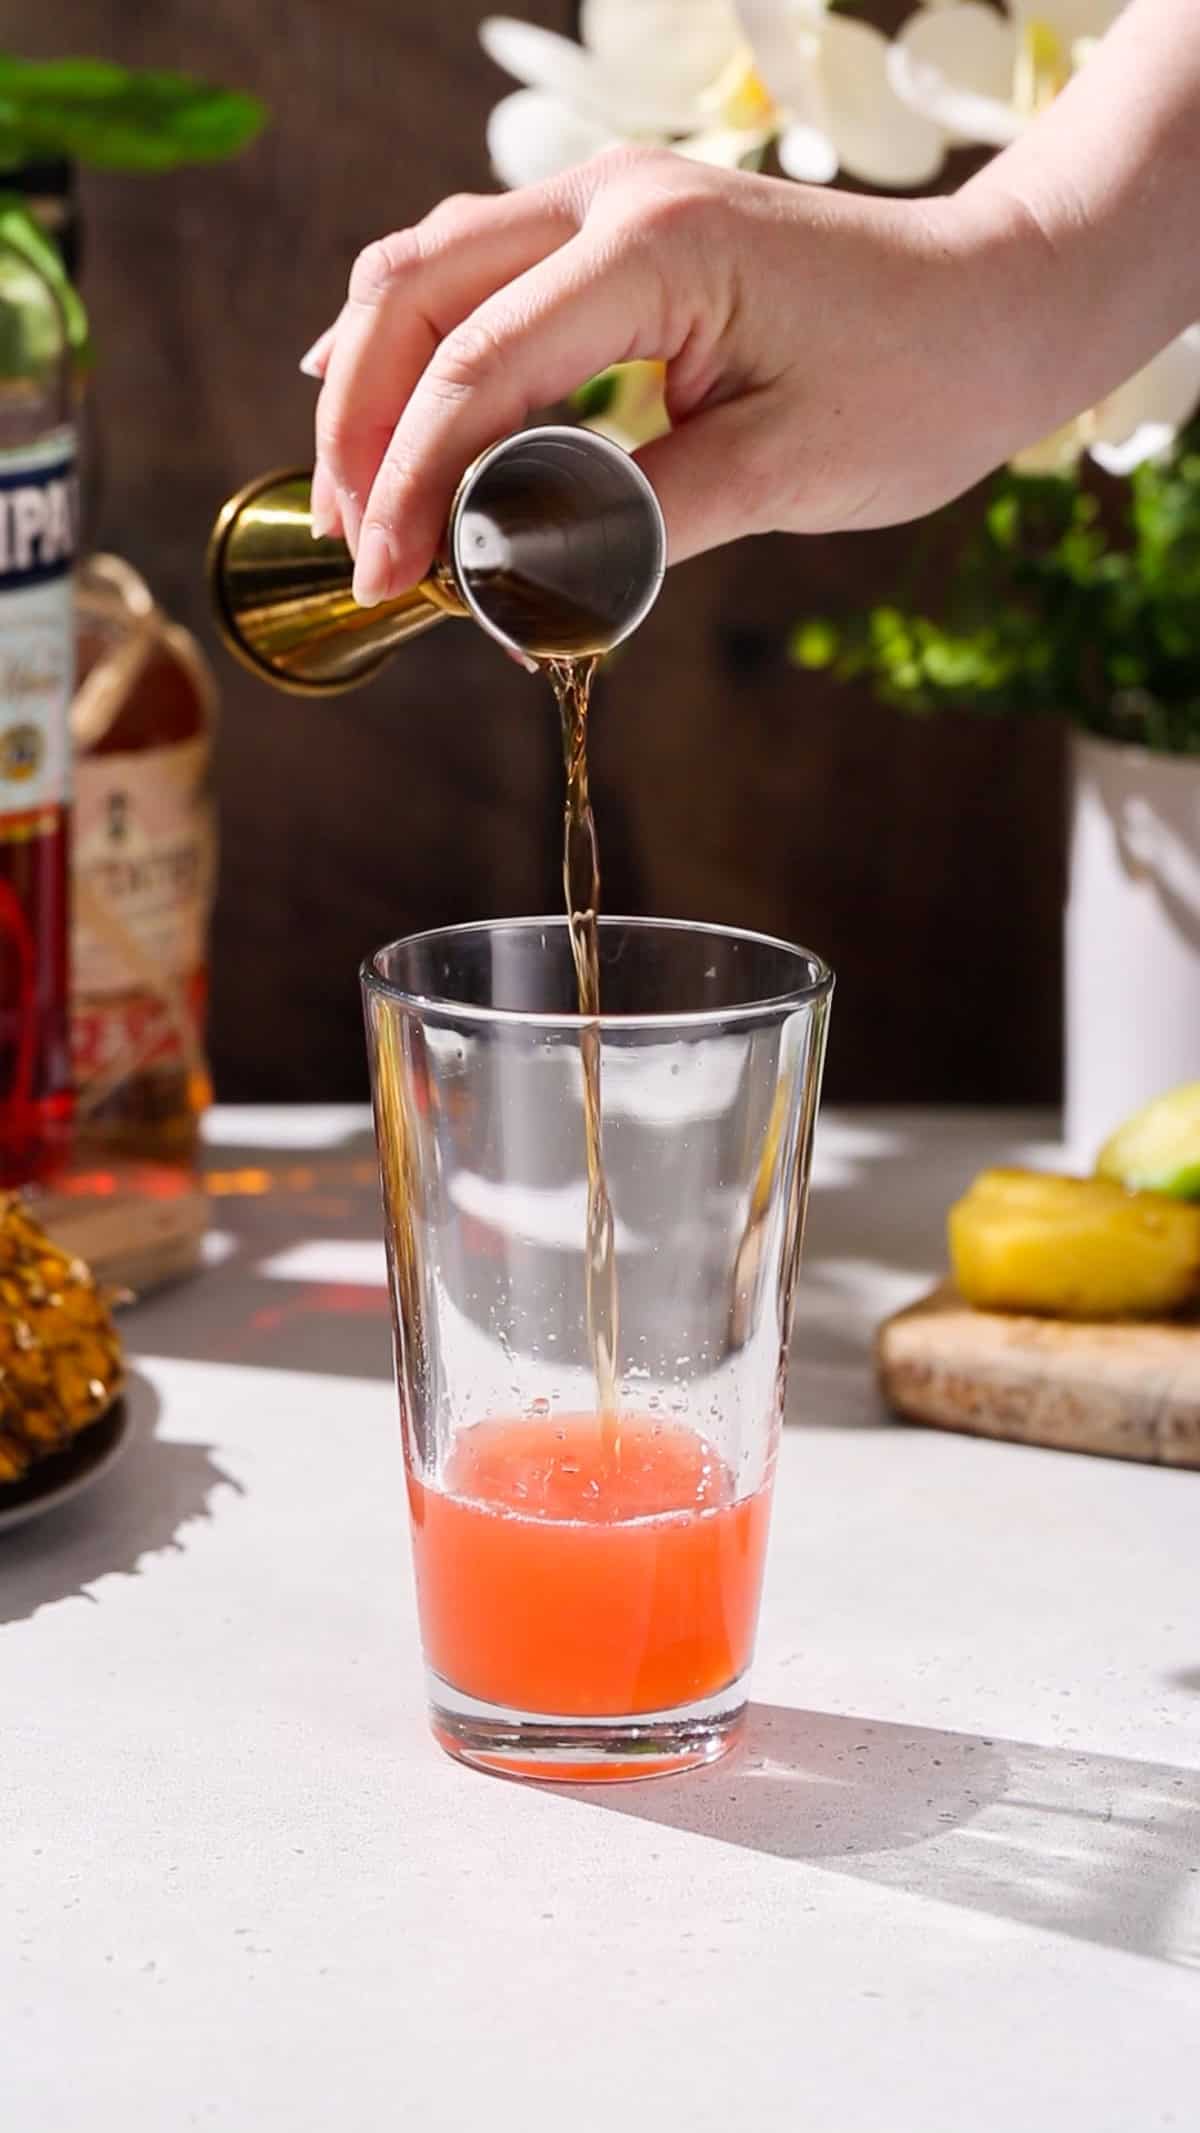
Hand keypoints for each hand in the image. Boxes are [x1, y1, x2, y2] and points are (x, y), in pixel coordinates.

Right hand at [305, 149, 1019, 605]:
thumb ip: (636, 521)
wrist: (999, 301)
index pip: (476, 369)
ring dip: (375, 380)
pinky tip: (388, 404)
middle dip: (362, 428)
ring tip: (357, 498)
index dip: (409, 484)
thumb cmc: (920, 381)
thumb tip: (511, 575)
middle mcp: (609, 199)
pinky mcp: (614, 231)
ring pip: (427, 269)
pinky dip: (420, 343)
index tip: (384, 581)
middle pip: (415, 296)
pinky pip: (476, 271)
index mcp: (654, 250)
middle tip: (353, 548)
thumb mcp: (783, 474)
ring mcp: (605, 200)